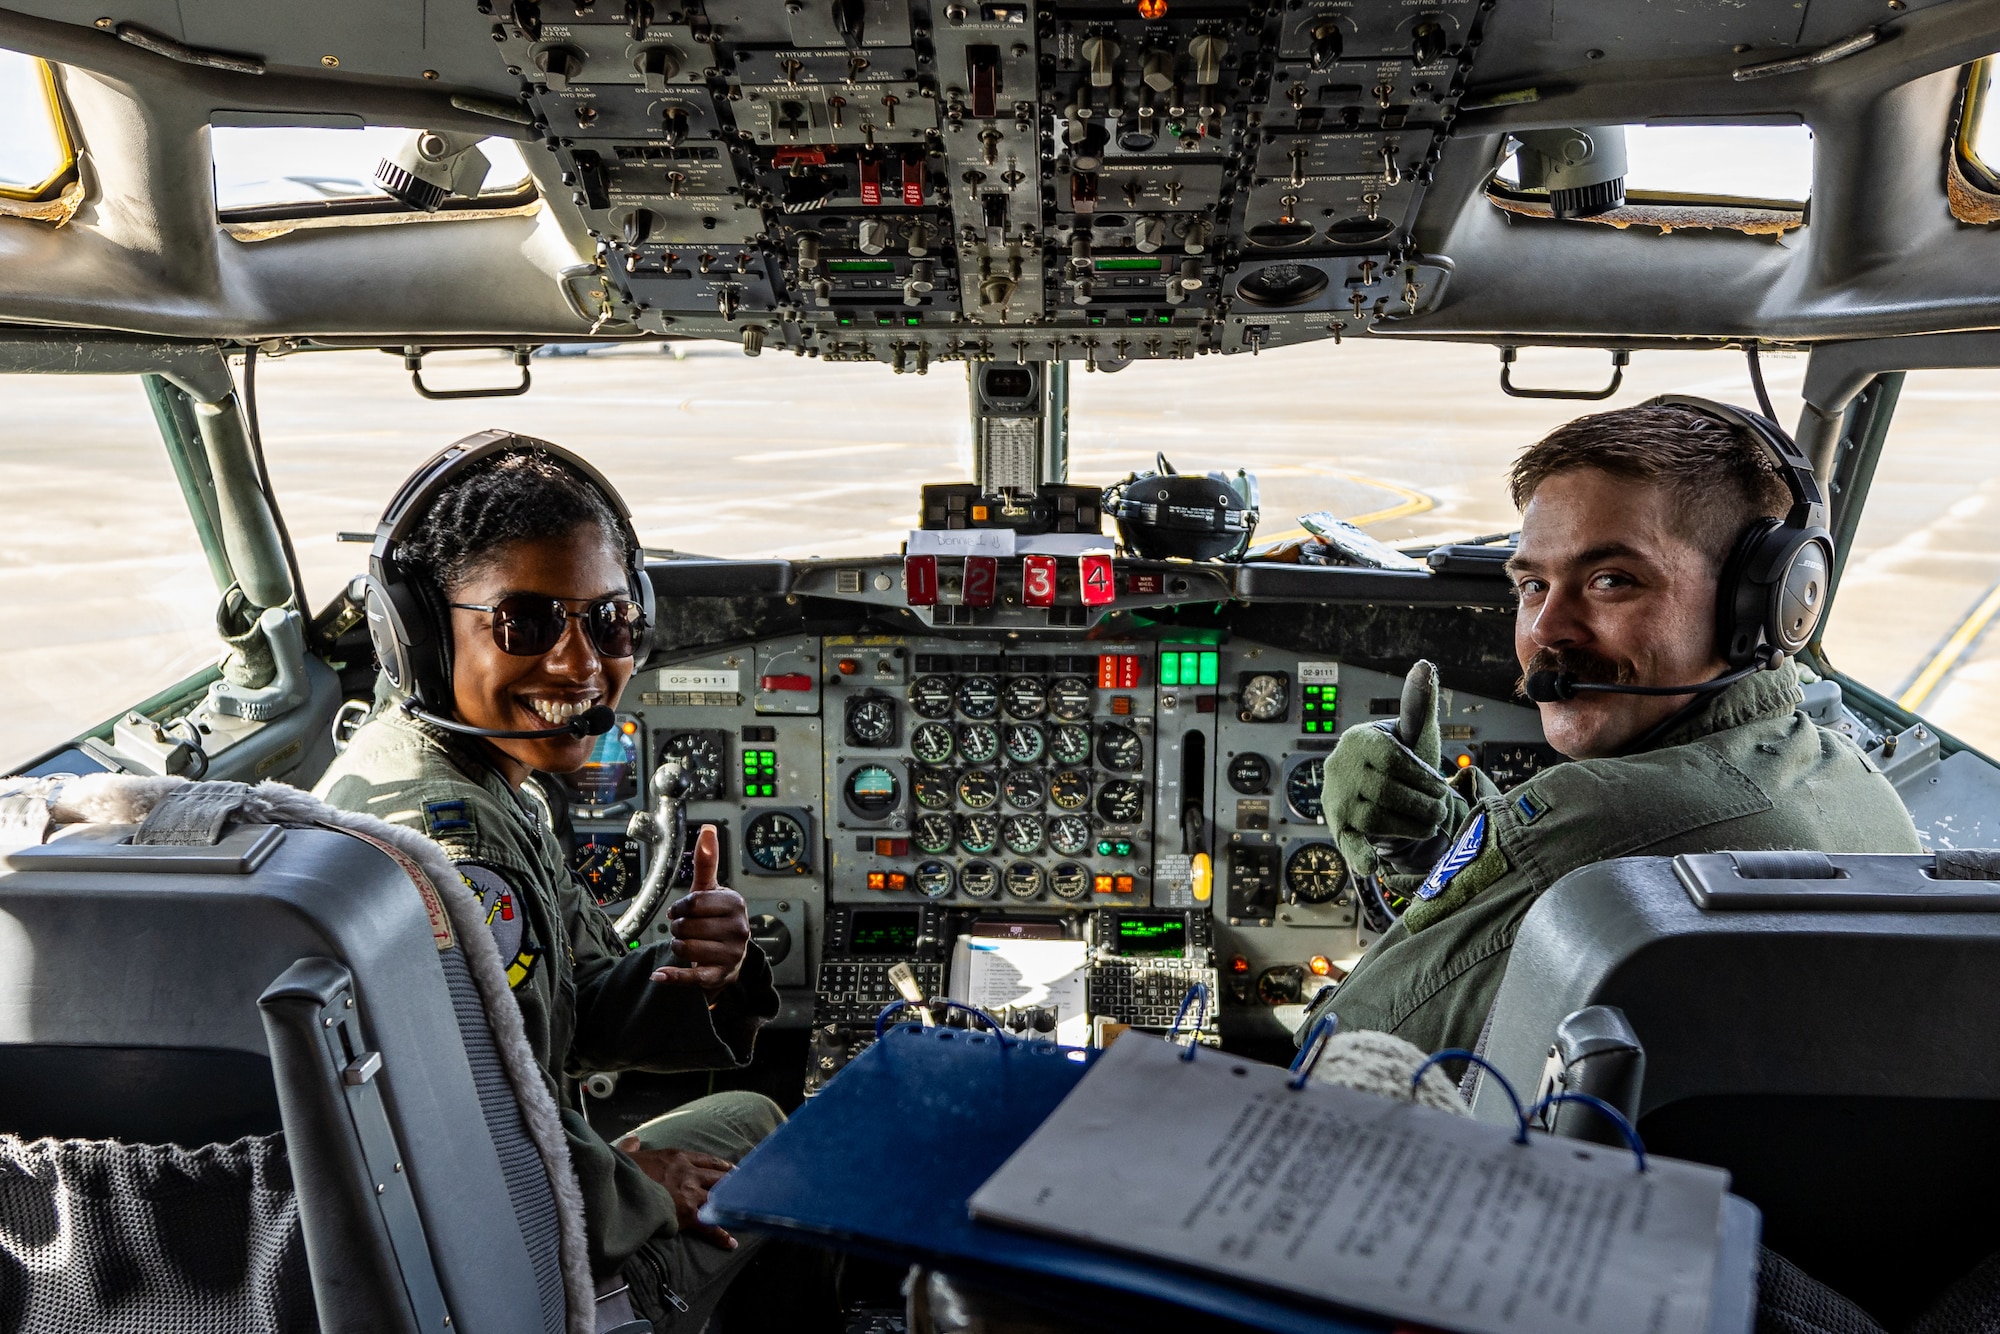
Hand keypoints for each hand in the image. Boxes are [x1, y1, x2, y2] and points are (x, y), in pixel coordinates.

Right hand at [615, 1139, 737, 1248]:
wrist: (622, 1187)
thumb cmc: (623, 1172)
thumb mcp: (628, 1155)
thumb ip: (632, 1147)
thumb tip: (633, 1140)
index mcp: (677, 1157)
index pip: (707, 1160)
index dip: (722, 1166)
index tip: (733, 1169)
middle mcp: (689, 1172)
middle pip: (719, 1177)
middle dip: (733, 1184)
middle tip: (746, 1190)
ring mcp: (690, 1193)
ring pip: (719, 1198)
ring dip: (731, 1206)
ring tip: (744, 1212)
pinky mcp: (688, 1213)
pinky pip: (709, 1225)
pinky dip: (721, 1235)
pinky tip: (731, 1242)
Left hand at [651, 824, 750, 996]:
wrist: (728, 954)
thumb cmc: (715, 918)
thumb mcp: (710, 890)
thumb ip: (707, 861)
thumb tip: (708, 830)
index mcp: (735, 904)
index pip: (694, 903)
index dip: (679, 908)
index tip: (679, 911)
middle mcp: (738, 929)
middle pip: (687, 926)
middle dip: (678, 928)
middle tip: (685, 929)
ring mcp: (731, 954)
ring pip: (685, 948)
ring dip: (677, 946)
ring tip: (687, 944)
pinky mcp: (720, 976)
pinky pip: (691, 976)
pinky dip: (673, 976)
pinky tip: (660, 974)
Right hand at [1323, 660, 1449, 877]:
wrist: (1379, 794)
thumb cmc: (1401, 761)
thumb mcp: (1412, 734)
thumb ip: (1418, 704)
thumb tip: (1425, 665)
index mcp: (1359, 740)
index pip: (1393, 758)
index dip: (1422, 775)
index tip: (1439, 784)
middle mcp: (1339, 768)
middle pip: (1387, 790)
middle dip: (1422, 804)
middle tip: (1441, 809)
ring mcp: (1336, 799)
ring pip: (1377, 818)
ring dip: (1411, 826)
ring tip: (1430, 824)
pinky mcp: (1338, 829)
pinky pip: (1348, 843)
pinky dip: (1360, 856)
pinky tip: (1373, 864)